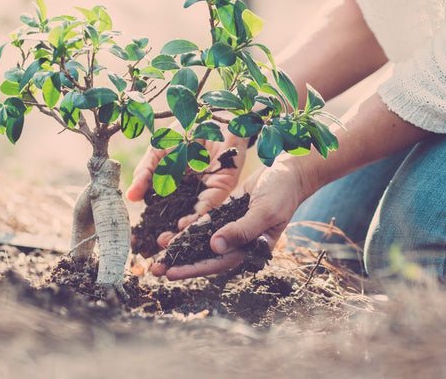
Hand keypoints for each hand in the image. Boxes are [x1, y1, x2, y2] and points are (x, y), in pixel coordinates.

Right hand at [126, 132, 248, 244]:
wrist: (213, 115)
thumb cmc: (184, 131)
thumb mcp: (158, 151)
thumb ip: (145, 173)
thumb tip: (131, 197)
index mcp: (174, 186)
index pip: (159, 212)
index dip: (149, 227)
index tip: (136, 242)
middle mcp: (190, 193)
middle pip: (176, 220)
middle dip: (165, 236)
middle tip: (151, 250)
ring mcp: (205, 192)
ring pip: (192, 217)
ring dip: (180, 231)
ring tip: (167, 242)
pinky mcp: (221, 187)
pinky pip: (209, 205)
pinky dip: (198, 216)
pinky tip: (185, 225)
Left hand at [150, 156, 311, 279]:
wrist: (290, 171)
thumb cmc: (283, 193)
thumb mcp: (264, 212)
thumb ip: (241, 230)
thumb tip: (214, 246)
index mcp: (251, 248)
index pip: (218, 263)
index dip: (193, 269)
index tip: (170, 273)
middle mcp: (240, 241)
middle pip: (206, 255)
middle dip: (181, 262)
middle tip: (154, 269)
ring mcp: (233, 226)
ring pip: (202, 240)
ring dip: (181, 245)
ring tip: (157, 249)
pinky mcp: (229, 211)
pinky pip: (205, 223)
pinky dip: (189, 227)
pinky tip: (172, 230)